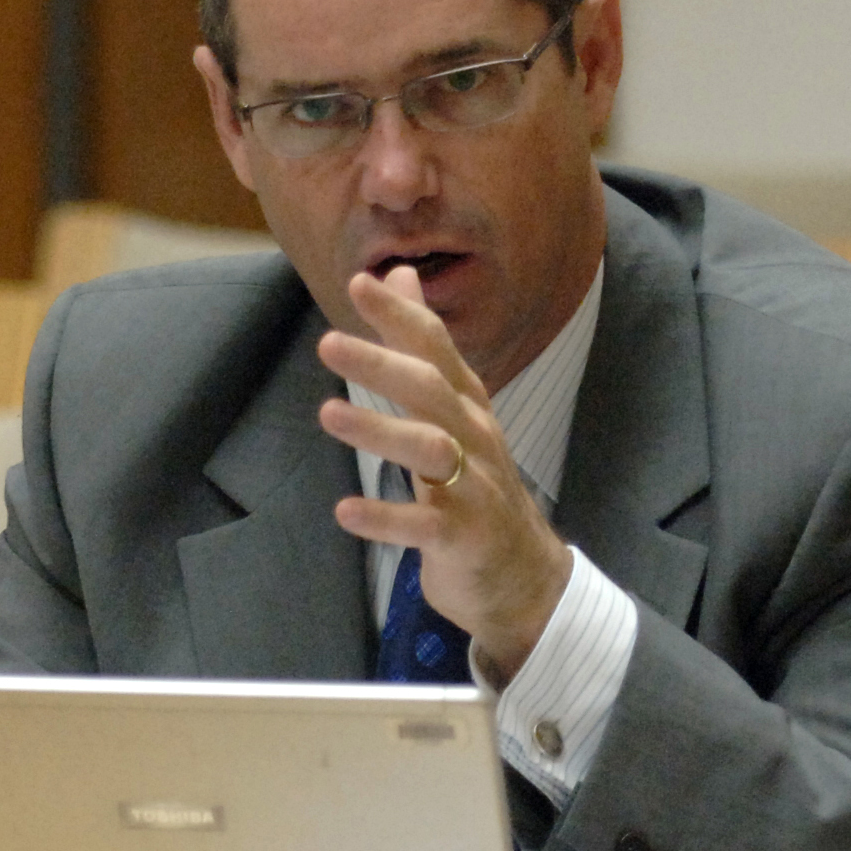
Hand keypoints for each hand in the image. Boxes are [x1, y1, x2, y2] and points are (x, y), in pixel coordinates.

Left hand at [322, 264, 572, 677]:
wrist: (522, 574)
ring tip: (329, 413)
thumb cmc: (475, 485)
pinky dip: (384, 519)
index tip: (360, 283)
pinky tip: (345, 511)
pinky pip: (423, 525)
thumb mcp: (451, 412)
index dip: (401, 316)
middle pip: (431, 391)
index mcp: (467, 406)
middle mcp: (475, 438)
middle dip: (381, 363)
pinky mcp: (463, 537)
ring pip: (431, 450)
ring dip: (380, 430)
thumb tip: (400, 275)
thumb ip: (421, 347)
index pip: (436, 350)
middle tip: (329, 341)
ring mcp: (473, 488)